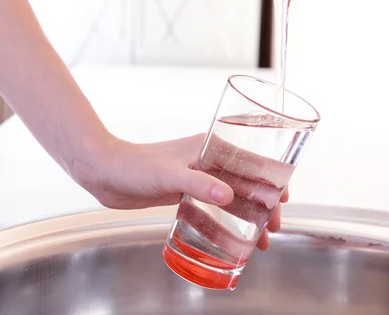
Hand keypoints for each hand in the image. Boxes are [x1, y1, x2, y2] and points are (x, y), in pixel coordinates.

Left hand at [69, 133, 286, 249]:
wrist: (104, 171)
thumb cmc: (134, 166)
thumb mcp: (169, 175)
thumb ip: (199, 184)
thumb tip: (229, 198)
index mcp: (211, 147)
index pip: (252, 161)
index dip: (272, 179)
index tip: (284, 199)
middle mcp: (209, 160)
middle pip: (247, 182)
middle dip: (264, 205)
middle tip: (273, 229)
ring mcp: (198, 176)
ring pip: (233, 196)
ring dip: (248, 216)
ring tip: (260, 240)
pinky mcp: (185, 190)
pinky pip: (214, 206)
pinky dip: (227, 219)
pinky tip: (232, 236)